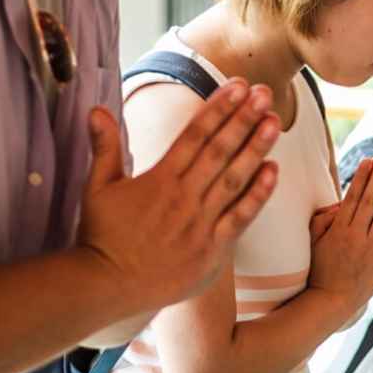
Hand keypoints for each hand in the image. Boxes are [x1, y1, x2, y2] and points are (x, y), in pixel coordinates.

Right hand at [76, 80, 281, 312]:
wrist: (105, 287)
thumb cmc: (100, 237)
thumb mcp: (97, 187)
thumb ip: (105, 146)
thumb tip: (97, 109)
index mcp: (159, 178)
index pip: (195, 134)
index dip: (219, 107)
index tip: (238, 85)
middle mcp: (184, 196)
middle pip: (220, 150)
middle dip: (244, 118)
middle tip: (264, 92)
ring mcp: (200, 224)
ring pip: (234, 179)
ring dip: (257, 148)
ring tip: (275, 122)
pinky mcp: (212, 250)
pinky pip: (241, 217)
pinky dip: (258, 194)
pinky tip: (274, 171)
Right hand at [307, 156, 372, 310]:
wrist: (330, 301)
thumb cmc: (320, 269)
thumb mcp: (313, 241)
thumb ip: (323, 219)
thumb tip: (339, 201)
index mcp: (339, 228)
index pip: (354, 196)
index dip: (364, 176)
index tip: (372, 159)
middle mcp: (356, 236)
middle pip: (372, 200)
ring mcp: (371, 249)